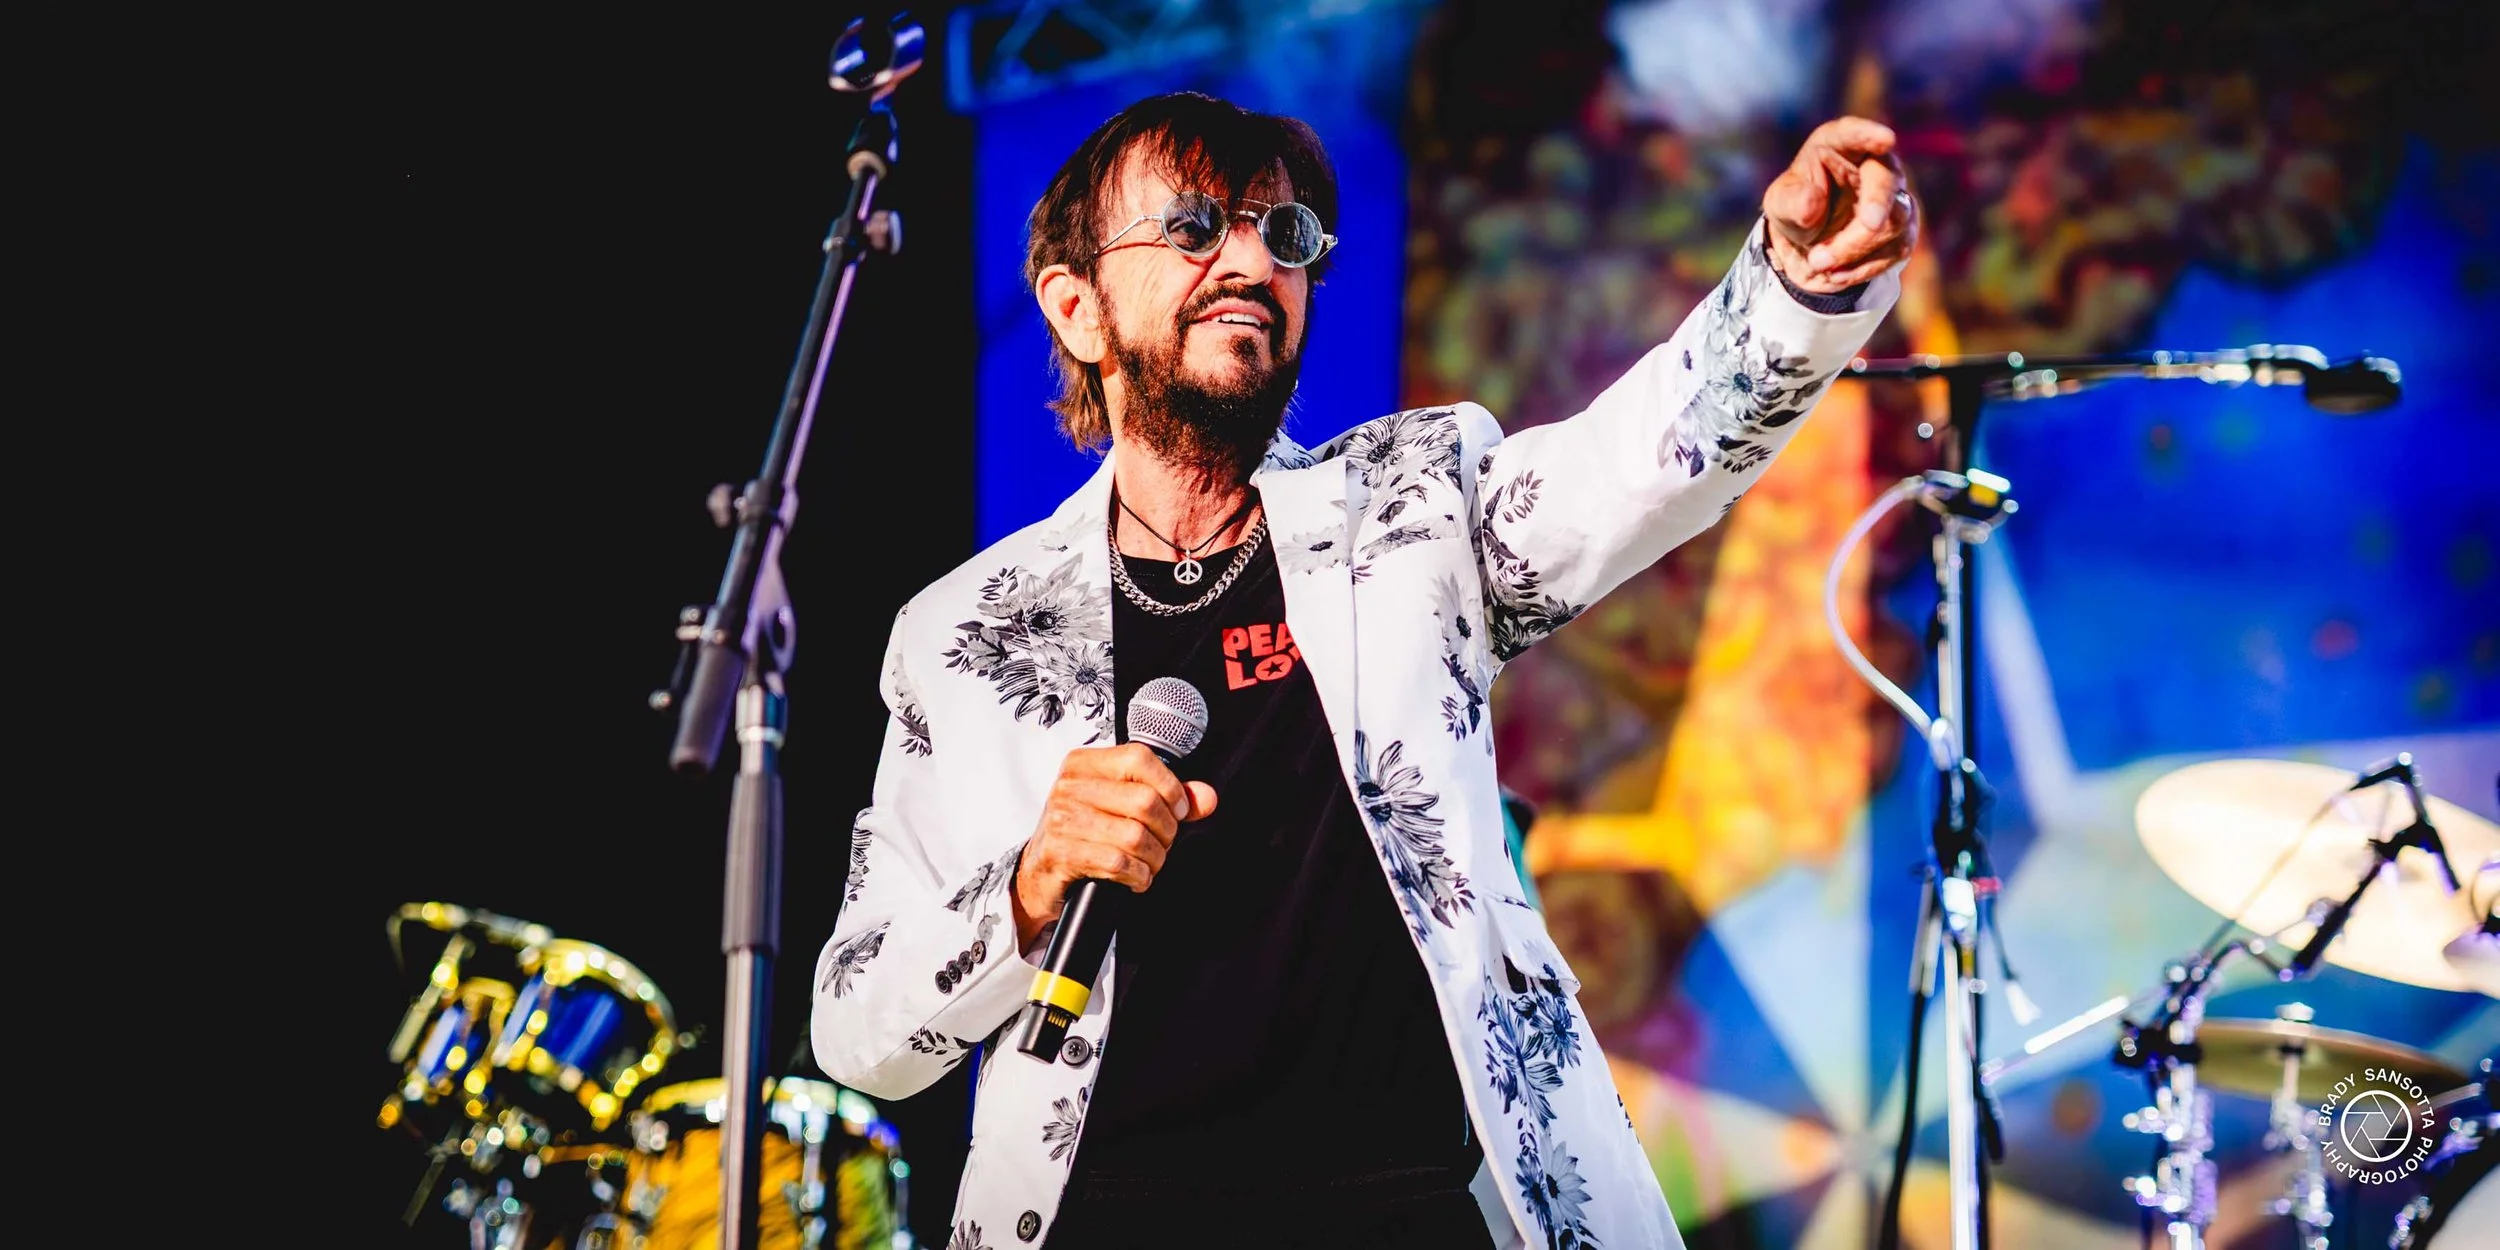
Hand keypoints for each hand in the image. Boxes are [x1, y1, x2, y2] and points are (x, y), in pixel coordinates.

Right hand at [1012, 744, 1219, 948]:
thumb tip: (1206, 798)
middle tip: (1162, 843)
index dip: (1170, 787)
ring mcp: (1062, 821)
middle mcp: (1069, 787)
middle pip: (1144, 802)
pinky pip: (1118, 863)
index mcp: (1083, 764)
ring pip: (1135, 836)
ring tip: (1149, 863)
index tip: (1178, 810)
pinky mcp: (1061, 854)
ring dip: (1154, 858)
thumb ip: (1165, 798)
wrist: (1038, 874)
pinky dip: (1138, 876)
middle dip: (1166, 831)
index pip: (1139, 758)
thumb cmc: (1082, 836)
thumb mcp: (1119, 807)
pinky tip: (1134, 877)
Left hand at [1762, 116, 1918, 293]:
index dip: (1868, 135)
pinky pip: (1896, 248)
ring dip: (1855, 249)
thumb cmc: (1796, 207)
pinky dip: (1864, 267)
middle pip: (1886, 182)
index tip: (1885, 140)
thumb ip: (1791, 201)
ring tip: (1818, 263)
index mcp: (1838, 145)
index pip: (1853, 134)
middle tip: (1867, 226)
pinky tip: (1836, 275)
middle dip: (1874, 209)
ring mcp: (1894, 196)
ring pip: (1894, 222)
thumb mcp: (1781, 204)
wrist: (1810, 242)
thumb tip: (1811, 202)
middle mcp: (1874, 164)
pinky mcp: (1904, 228)